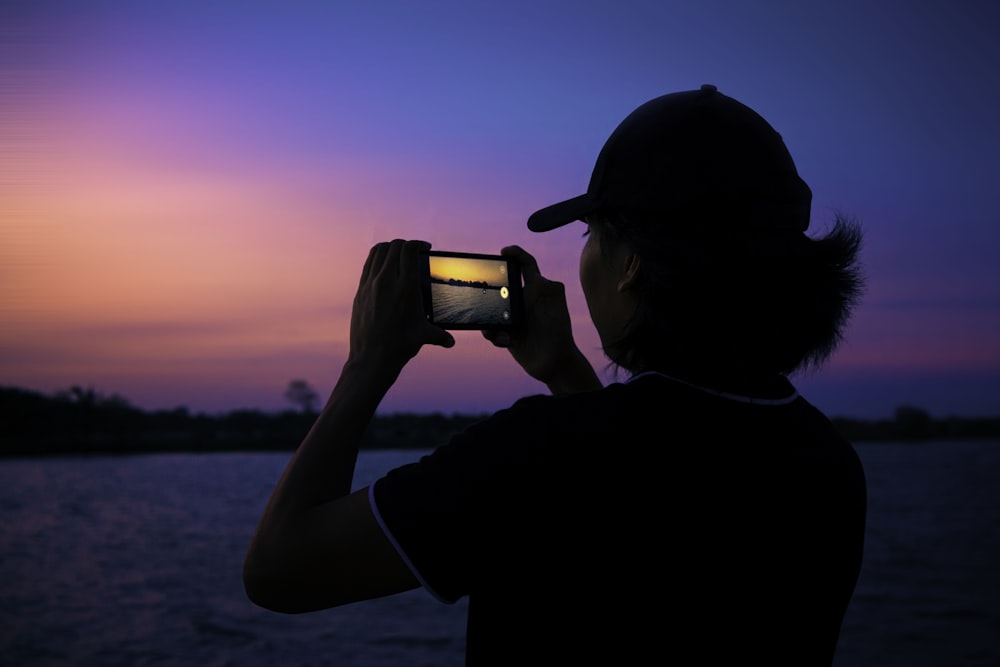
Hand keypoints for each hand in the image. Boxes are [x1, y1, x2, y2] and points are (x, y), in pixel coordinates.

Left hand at [348, 239, 454, 375]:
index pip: (409, 250)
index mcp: (406, 288)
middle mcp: (387, 282)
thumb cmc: (400, 346)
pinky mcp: (360, 291)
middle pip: (394, 246)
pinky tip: (385, 268)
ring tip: (398, 255)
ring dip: (390, 248)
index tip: (425, 248)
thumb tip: (450, 342)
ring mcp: (370, 284)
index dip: (418, 244)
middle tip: (413, 252)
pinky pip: (368, 264)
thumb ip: (440, 335)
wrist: (371, 358)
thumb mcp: (424, 336)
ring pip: (378, 251)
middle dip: (406, 245)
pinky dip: (377, 259)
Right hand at [483, 245, 600, 392]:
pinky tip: (505, 340)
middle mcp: (525, 300)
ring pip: (491, 309)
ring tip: (500, 329)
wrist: (554, 362)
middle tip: (485, 296)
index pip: (526, 264)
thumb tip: (524, 269)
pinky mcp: (508, 333)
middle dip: (490, 291)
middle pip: (501, 286)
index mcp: (537, 288)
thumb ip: (539, 282)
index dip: (515, 253)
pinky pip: (491, 328)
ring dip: (491, 319)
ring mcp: (515, 317)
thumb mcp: (551, 299)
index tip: (503, 251)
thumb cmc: (557, 329)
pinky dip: (495, 334)